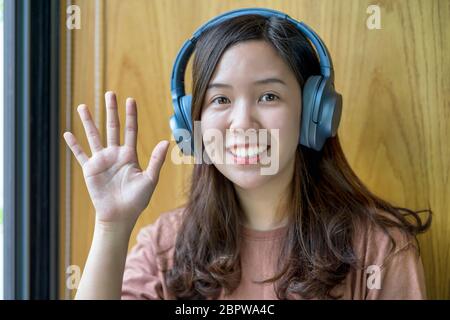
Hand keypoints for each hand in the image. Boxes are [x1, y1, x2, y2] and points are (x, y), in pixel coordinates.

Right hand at [63, 91, 168, 228]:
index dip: (130, 115)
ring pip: (94, 136)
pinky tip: (68, 133)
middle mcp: (115, 154)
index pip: (130, 130)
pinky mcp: (90, 170)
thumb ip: (156, 161)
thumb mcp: (149, 179)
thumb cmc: (137, 200)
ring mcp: (101, 161)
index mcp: (129, 155)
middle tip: (110, 94)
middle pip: (112, 127)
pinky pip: (80, 154)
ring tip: (83, 106)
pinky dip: (74, 145)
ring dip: (89, 122)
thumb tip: (165, 142)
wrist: (120, 215)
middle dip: (111, 111)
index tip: (130, 100)